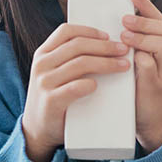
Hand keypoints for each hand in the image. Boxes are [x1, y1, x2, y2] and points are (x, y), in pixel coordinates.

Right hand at [21, 23, 131, 161]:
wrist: (37, 130)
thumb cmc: (54, 97)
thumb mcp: (54, 72)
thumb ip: (69, 59)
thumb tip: (104, 43)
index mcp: (43, 53)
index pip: (66, 31)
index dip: (89, 31)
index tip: (108, 36)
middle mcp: (42, 64)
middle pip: (78, 45)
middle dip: (105, 46)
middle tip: (123, 50)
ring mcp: (45, 82)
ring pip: (80, 63)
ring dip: (106, 63)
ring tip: (123, 66)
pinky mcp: (51, 101)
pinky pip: (75, 87)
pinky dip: (90, 84)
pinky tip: (99, 85)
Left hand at [121, 0, 161, 152]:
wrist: (151, 124)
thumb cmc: (140, 90)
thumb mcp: (138, 63)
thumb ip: (132, 45)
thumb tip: (111, 23)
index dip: (148, 6)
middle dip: (146, 22)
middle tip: (124, 21)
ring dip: (144, 38)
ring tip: (124, 38)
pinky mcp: (157, 89)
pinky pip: (152, 68)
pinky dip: (140, 60)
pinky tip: (128, 59)